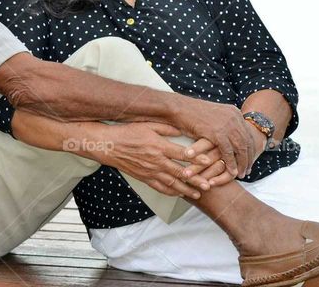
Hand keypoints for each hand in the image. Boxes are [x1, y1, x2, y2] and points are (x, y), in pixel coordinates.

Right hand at [88, 122, 212, 199]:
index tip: (209, 162)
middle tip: (208, 185)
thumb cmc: (128, 133)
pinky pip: (160, 188)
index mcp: (159, 146)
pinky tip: (179, 194)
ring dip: (186, 190)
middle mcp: (156, 161)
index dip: (197, 158)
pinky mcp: (144, 178)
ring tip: (198, 194)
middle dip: (196, 180)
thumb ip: (167, 128)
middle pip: (180, 173)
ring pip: (172, 184)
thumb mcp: (148, 125)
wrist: (109, 146)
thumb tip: (182, 131)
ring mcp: (150, 172)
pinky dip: (171, 192)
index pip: (182, 154)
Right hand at [171, 98, 258, 179]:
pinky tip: (232, 172)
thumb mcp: (213, 117)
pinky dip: (231, 163)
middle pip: (247, 142)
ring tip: (241, 174)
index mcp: (234, 112)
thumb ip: (223, 124)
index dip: (249, 149)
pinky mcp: (218, 132)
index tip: (248, 161)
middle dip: (248, 158)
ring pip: (241, 148)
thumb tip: (228, 137)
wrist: (179, 107)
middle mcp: (234, 117)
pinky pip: (229, 152)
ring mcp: (227, 124)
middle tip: (247, 171)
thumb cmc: (192, 114)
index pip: (247, 134)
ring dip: (242, 163)